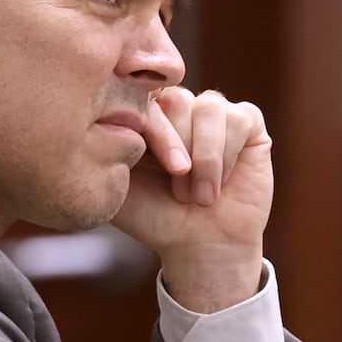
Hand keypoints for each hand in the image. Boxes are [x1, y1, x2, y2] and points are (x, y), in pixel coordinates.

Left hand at [112, 87, 271, 311]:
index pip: (141, 96)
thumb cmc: (153, 217)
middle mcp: (177, 107)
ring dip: (204, 158)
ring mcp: (212, 112)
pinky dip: (227, 156)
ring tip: (198, 195)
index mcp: (143, 115)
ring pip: (210, 107)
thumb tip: (94, 115)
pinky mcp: (247, 123)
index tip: (146, 164)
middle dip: (177, 147)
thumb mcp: (115, 183)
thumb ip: (102, 148)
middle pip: (176, 98)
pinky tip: (220, 184)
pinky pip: (239, 119)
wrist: (198, 246)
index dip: (150, 129)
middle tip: (178, 192)